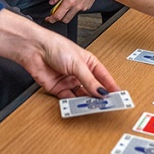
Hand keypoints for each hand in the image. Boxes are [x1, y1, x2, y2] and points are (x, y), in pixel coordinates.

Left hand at [0, 10, 119, 98]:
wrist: (34, 49)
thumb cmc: (55, 46)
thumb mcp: (77, 63)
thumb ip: (89, 80)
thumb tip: (101, 92)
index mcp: (88, 62)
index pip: (103, 77)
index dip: (111, 86)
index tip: (118, 96)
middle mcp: (79, 72)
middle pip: (93, 88)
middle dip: (99, 96)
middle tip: (107, 105)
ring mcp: (69, 81)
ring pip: (81, 95)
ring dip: (87, 102)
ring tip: (93, 107)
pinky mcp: (58, 89)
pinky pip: (68, 99)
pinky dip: (73, 104)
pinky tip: (78, 106)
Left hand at [46, 0, 99, 23]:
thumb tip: (52, 1)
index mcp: (70, 1)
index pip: (58, 16)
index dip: (51, 19)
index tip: (48, 19)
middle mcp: (77, 6)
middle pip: (65, 20)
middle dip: (58, 18)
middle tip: (54, 12)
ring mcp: (84, 7)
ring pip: (72, 16)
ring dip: (66, 13)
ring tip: (65, 2)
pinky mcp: (88, 5)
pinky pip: (79, 11)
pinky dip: (74, 9)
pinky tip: (73, 0)